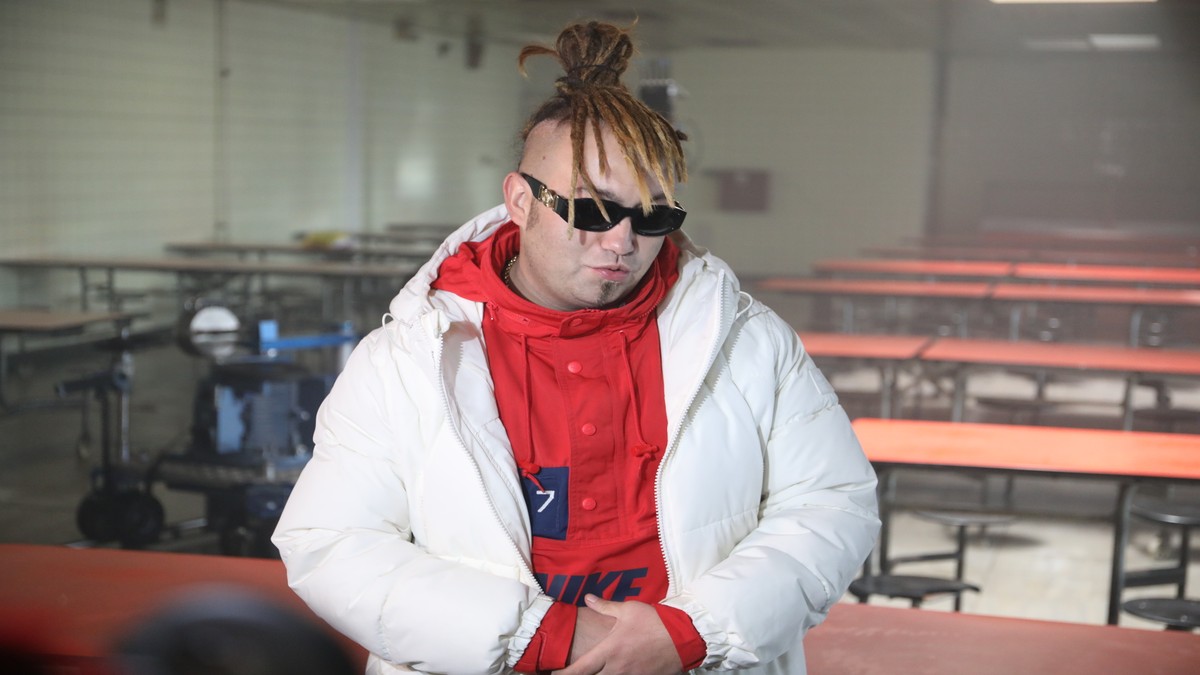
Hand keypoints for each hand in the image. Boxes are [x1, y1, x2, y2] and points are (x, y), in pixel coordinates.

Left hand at [555, 594, 682, 674]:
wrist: (683, 636)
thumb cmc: (654, 621)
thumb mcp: (628, 610)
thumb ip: (604, 607)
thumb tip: (587, 598)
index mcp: (609, 651)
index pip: (579, 670)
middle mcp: (616, 669)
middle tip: (575, 673)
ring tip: (596, 672)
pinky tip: (615, 673)